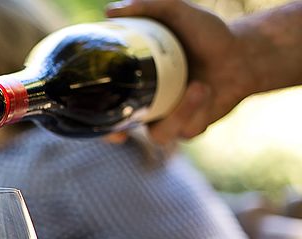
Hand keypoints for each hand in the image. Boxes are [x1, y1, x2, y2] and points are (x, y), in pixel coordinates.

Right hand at [106, 0, 252, 144]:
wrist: (244, 53)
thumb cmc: (208, 35)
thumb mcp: (177, 14)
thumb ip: (147, 7)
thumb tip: (109, 12)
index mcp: (135, 84)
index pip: (105, 106)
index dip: (92, 118)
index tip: (87, 115)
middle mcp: (148, 106)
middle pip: (123, 131)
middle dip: (120, 134)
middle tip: (120, 134)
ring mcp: (170, 119)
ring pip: (160, 134)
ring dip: (178, 114)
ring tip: (198, 87)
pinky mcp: (192, 128)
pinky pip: (187, 129)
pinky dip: (196, 109)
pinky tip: (205, 91)